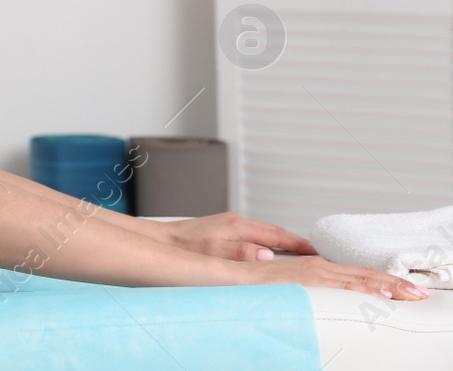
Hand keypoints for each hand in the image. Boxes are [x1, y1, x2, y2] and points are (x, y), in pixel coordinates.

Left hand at [156, 212, 316, 260]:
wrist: (160, 240)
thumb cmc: (183, 247)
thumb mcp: (213, 253)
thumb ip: (241, 253)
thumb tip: (268, 255)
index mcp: (238, 226)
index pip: (277, 235)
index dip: (300, 244)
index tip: (319, 252)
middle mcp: (236, 222)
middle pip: (275, 232)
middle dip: (297, 243)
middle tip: (317, 255)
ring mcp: (230, 225)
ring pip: (265, 234)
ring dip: (283, 244)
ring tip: (301, 256)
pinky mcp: (223, 230)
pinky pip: (254, 236)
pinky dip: (268, 244)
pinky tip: (270, 254)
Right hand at [232, 255, 428, 299]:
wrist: (215, 270)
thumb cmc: (238, 273)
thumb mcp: (270, 275)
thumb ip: (288, 277)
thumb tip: (300, 274)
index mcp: (308, 267)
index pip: (351, 275)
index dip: (377, 281)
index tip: (399, 289)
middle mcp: (313, 268)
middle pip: (361, 276)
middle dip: (393, 284)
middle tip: (417, 292)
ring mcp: (311, 274)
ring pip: (358, 280)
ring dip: (387, 286)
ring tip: (409, 293)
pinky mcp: (305, 282)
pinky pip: (343, 288)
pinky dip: (367, 290)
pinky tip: (382, 296)